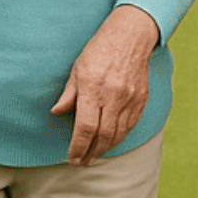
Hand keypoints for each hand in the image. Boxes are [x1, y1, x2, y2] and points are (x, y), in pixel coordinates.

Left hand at [53, 5, 157, 165]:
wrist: (131, 36)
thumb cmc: (100, 49)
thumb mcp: (77, 68)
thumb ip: (68, 94)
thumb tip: (57, 112)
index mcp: (93, 89)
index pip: (86, 127)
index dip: (78, 147)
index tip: (72, 157)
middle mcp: (113, 96)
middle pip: (103, 136)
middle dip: (91, 153)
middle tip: (82, 161)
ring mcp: (130, 99)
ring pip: (118, 134)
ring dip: (105, 148)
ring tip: (94, 155)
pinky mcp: (141, 99)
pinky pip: (130, 125)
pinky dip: (120, 137)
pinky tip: (111, 141)